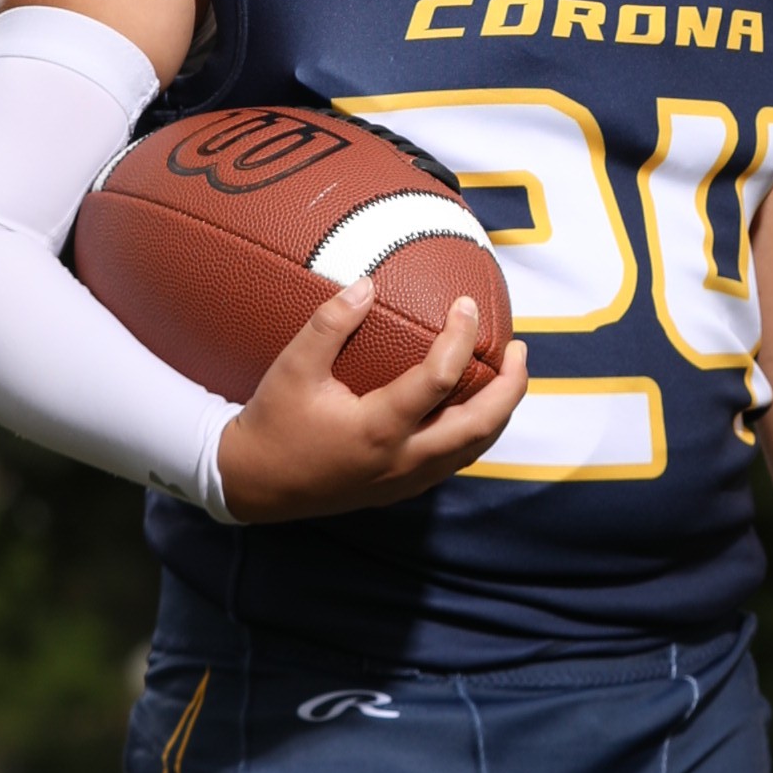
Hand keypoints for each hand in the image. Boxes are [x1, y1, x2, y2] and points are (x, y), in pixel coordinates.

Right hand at [216, 285, 527, 522]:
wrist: (254, 485)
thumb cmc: (272, 423)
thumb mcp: (292, 368)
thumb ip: (329, 324)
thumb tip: (367, 283)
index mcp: (378, 429)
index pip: (440, 380)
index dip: (461, 337)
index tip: (466, 305)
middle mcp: (402, 460)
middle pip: (480, 426)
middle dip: (510, 388)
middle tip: (518, 349)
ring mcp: (405, 480)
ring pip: (473, 449)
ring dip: (498, 413)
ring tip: (507, 377)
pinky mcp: (400, 489)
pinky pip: (453, 460)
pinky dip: (474, 432)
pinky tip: (471, 407)